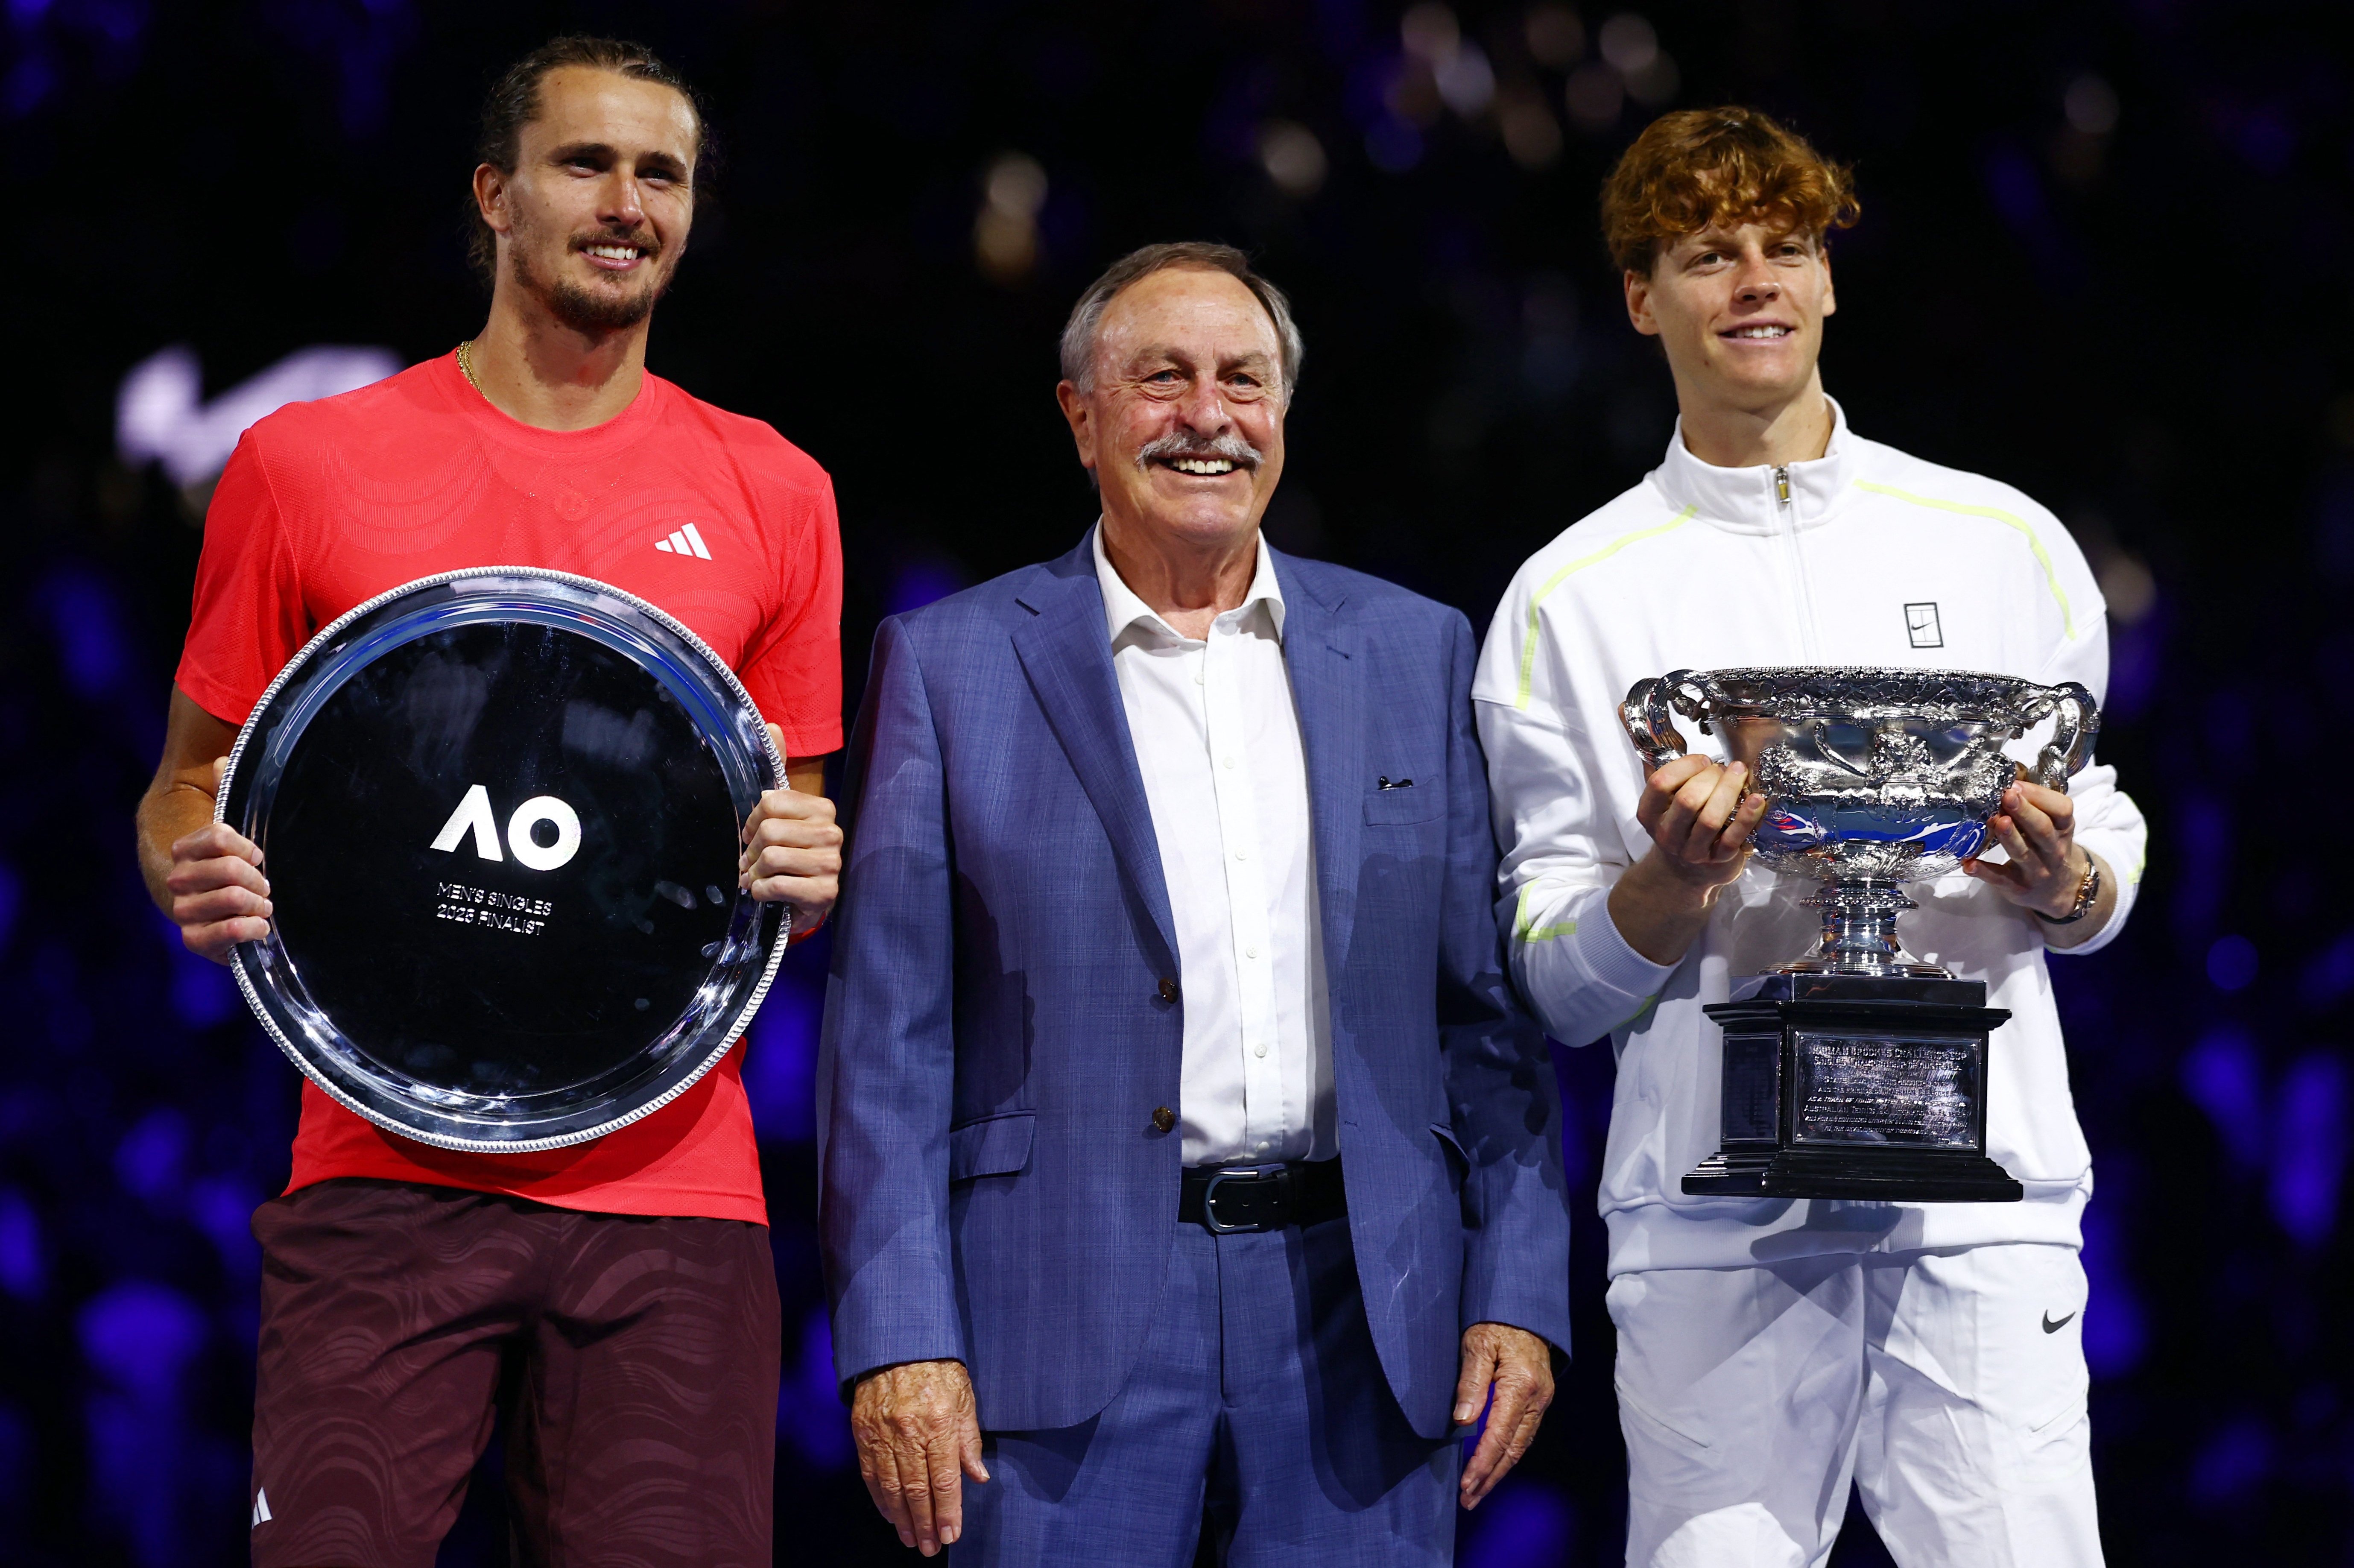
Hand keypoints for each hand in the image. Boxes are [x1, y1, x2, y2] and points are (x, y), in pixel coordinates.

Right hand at [165, 763, 270, 962]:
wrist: (218, 914)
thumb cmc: (230, 870)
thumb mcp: (232, 834)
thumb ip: (226, 793)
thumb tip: (221, 759)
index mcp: (186, 849)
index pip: (218, 835)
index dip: (245, 846)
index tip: (257, 855)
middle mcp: (179, 878)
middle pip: (229, 868)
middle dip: (256, 878)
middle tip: (264, 886)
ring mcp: (184, 910)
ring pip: (231, 897)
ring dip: (257, 902)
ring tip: (263, 906)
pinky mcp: (194, 940)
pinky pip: (225, 931)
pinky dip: (251, 928)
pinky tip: (260, 927)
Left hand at [740, 726, 842, 938]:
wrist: (804, 902)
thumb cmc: (788, 855)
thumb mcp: (780, 815)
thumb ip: (776, 771)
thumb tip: (771, 726)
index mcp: (822, 808)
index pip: (771, 802)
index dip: (750, 822)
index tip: (750, 836)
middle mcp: (832, 832)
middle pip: (769, 831)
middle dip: (750, 853)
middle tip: (749, 864)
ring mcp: (832, 863)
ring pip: (772, 857)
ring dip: (754, 874)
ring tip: (756, 880)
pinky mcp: (826, 892)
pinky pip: (777, 885)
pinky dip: (761, 892)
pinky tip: (765, 894)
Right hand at [851, 1359, 988, 1555]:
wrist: (897, 1340)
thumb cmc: (938, 1367)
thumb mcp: (964, 1397)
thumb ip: (970, 1439)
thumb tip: (979, 1477)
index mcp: (939, 1423)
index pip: (945, 1479)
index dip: (948, 1511)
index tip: (951, 1535)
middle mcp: (909, 1431)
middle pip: (916, 1490)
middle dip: (925, 1523)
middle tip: (930, 1547)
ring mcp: (882, 1432)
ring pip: (892, 1487)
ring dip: (901, 1518)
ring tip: (911, 1538)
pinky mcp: (862, 1430)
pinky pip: (870, 1473)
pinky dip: (880, 1498)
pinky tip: (889, 1514)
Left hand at [1453, 1321, 1553, 1508]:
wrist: (1525, 1307)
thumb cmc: (1496, 1322)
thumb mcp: (1477, 1343)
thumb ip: (1470, 1381)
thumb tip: (1463, 1421)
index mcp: (1520, 1385)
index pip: (1499, 1435)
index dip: (1482, 1463)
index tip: (1466, 1484)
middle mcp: (1537, 1398)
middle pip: (1513, 1449)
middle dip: (1491, 1477)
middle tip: (1469, 1499)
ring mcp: (1541, 1401)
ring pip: (1520, 1446)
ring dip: (1499, 1470)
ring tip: (1478, 1491)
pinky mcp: (1539, 1400)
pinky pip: (1524, 1435)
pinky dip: (1508, 1454)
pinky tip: (1494, 1466)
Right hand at [1634, 755, 1765, 894]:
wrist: (1687, 871)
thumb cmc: (1681, 824)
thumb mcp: (1665, 803)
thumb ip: (1668, 776)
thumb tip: (1670, 741)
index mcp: (1649, 814)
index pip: (1660, 784)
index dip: (1684, 766)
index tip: (1703, 760)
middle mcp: (1666, 834)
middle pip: (1687, 800)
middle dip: (1710, 777)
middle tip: (1724, 769)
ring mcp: (1691, 850)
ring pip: (1710, 819)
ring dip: (1729, 790)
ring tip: (1740, 773)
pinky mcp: (1717, 859)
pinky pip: (1733, 837)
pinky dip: (1747, 816)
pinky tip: (1757, 800)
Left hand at [1963, 779, 2088, 917]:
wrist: (2062, 889)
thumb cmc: (2049, 846)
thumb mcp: (2054, 825)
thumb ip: (2036, 805)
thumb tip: (2006, 782)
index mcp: (2063, 828)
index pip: (2061, 810)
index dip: (2039, 796)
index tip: (2015, 785)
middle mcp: (2053, 849)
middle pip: (2042, 829)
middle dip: (2024, 812)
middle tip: (2007, 796)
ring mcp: (2036, 870)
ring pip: (2022, 853)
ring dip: (2008, 836)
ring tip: (1995, 820)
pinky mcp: (2017, 887)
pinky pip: (2000, 878)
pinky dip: (1983, 871)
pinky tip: (1968, 863)